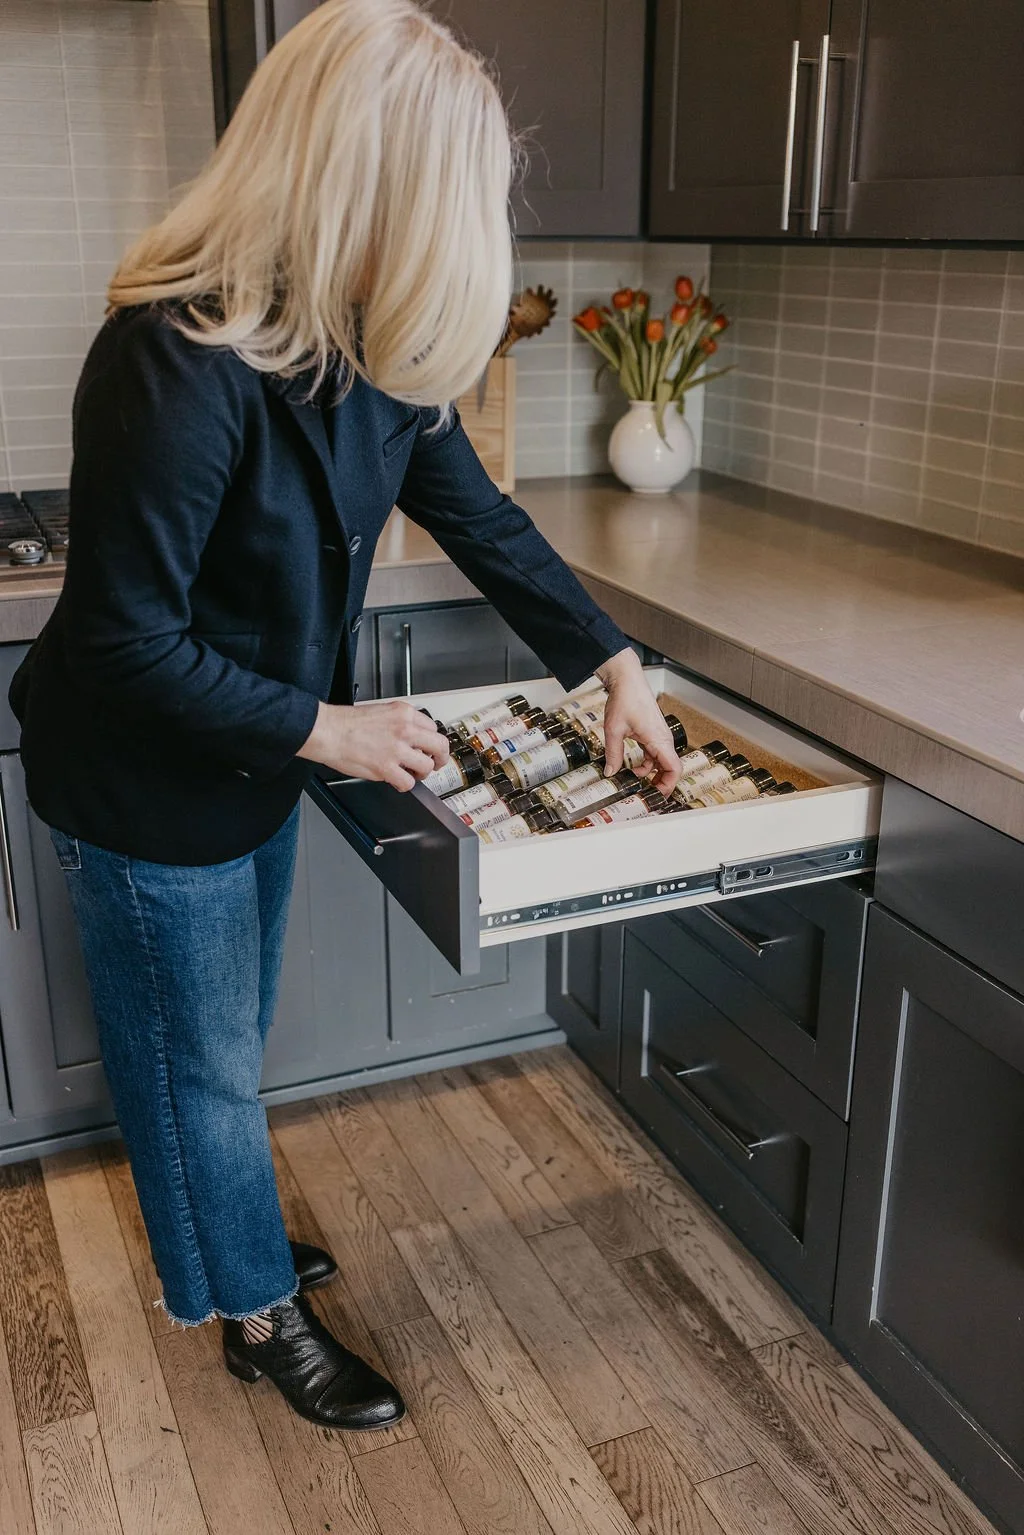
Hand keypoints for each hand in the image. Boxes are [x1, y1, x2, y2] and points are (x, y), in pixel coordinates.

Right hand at [297, 700, 449, 790]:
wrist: (327, 731)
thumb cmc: (345, 723)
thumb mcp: (380, 711)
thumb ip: (399, 723)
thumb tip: (411, 737)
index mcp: (403, 713)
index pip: (432, 727)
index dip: (431, 740)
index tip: (430, 746)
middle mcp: (404, 729)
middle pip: (440, 746)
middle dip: (441, 758)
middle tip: (437, 763)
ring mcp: (397, 749)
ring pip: (427, 766)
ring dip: (422, 772)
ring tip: (413, 773)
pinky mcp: (386, 767)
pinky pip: (408, 782)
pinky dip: (406, 785)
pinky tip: (399, 781)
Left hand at [595, 648, 680, 793]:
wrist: (627, 680)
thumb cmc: (625, 699)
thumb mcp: (614, 730)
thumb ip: (613, 754)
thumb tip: (611, 773)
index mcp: (659, 740)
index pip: (674, 768)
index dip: (669, 785)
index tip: (657, 796)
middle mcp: (663, 739)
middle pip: (670, 768)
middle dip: (660, 783)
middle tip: (647, 796)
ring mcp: (659, 736)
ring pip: (662, 762)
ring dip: (651, 774)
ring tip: (635, 783)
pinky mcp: (653, 734)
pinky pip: (655, 754)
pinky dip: (646, 764)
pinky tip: (632, 768)